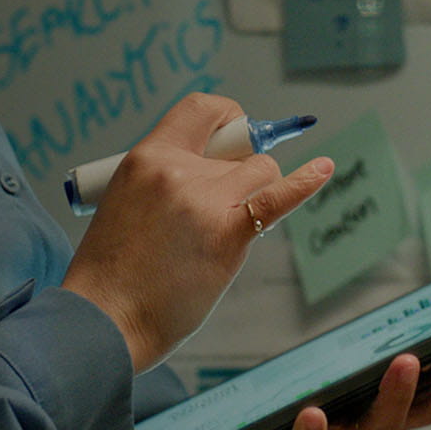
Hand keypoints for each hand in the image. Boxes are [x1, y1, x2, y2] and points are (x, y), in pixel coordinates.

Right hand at [61, 91, 333, 373]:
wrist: (106, 319)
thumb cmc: (113, 273)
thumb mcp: (125, 203)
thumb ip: (164, 182)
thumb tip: (212, 172)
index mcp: (145, 158)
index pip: (201, 110)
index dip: (227, 120)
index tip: (231, 136)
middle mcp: (177, 170)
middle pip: (239, 148)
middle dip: (239, 171)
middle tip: (219, 207)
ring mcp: (206, 201)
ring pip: (260, 172)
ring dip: (254, 193)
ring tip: (226, 228)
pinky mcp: (229, 235)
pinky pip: (278, 197)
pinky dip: (305, 182)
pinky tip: (324, 169)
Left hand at [212, 324, 430, 429]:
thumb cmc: (313, 426)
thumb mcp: (349, 391)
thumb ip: (374, 364)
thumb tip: (405, 320)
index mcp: (396, 408)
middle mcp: (380, 428)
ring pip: (382, 423)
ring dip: (398, 393)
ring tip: (406, 360)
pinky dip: (314, 427)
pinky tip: (312, 413)